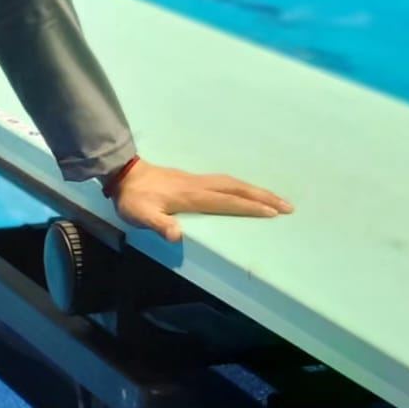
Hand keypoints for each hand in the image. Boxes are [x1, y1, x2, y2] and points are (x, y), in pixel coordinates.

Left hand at [111, 159, 294, 243]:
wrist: (121, 173)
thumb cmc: (132, 198)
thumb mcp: (140, 215)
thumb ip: (157, 224)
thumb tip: (176, 235)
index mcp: (190, 195)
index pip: (225, 201)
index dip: (248, 206)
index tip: (272, 212)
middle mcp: (198, 185)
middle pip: (235, 187)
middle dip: (262, 196)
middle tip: (287, 205)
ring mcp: (195, 180)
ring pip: (231, 182)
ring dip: (254, 189)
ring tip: (275, 200)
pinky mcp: (191, 180)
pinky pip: (224, 182)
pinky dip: (241, 187)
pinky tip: (246, 192)